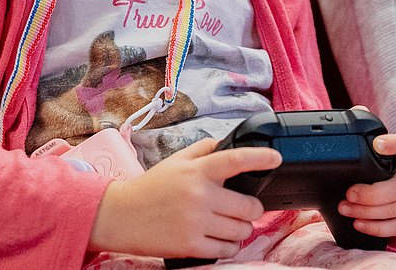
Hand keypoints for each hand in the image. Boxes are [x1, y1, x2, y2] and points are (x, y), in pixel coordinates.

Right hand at [88, 136, 280, 259]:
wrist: (119, 216)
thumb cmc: (150, 188)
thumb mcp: (176, 161)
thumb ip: (204, 149)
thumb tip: (227, 144)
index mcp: (197, 171)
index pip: (235, 160)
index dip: (260, 158)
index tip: (276, 158)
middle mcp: (199, 196)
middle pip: (248, 206)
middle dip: (252, 209)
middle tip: (246, 209)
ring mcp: (195, 222)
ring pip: (241, 230)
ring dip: (242, 229)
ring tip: (232, 225)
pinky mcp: (190, 246)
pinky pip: (226, 250)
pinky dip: (229, 246)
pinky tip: (222, 240)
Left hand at [337, 131, 395, 239]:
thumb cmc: (393, 168)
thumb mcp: (387, 154)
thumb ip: (372, 152)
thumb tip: (342, 159)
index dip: (394, 143)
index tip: (377, 144)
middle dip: (369, 194)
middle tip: (348, 194)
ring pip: (394, 210)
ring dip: (366, 212)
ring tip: (346, 209)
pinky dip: (375, 227)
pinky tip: (359, 223)